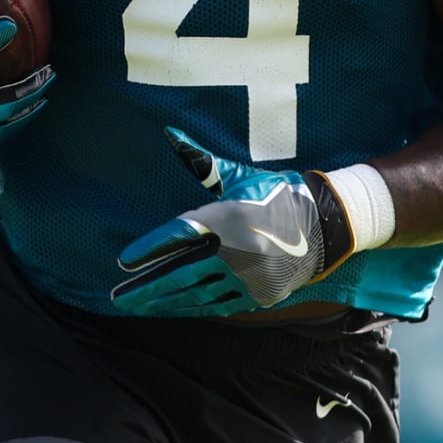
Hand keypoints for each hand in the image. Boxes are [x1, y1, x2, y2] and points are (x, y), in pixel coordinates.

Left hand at [111, 128, 352, 317]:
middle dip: (146, 288)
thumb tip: (171, 133)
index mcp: (226, 219)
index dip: (148, 251)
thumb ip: (201, 161)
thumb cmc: (275, 193)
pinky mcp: (257, 295)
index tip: (123, 262)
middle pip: (179, 274)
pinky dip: (193, 308)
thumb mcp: (238, 176)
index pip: (177, 237)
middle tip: (118, 297)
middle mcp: (233, 252)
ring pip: (195, 294)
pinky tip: (174, 309)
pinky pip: (218, 305)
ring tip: (138, 307)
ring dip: (164, 302)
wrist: (324, 224)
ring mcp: (246, 278)